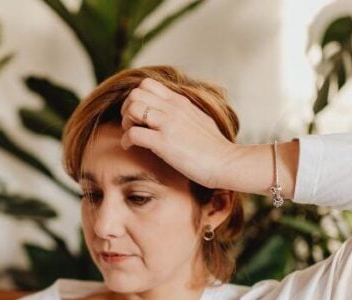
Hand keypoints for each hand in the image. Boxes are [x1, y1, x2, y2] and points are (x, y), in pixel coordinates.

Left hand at [119, 77, 236, 188]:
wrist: (226, 163)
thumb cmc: (214, 147)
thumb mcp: (199, 119)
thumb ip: (183, 112)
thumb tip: (171, 113)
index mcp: (180, 101)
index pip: (147, 84)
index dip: (136, 97)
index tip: (138, 114)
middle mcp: (173, 109)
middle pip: (135, 93)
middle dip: (127, 109)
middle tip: (131, 124)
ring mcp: (168, 124)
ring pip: (132, 109)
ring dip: (125, 123)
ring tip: (131, 135)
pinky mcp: (164, 143)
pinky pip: (133, 134)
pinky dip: (126, 141)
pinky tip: (131, 148)